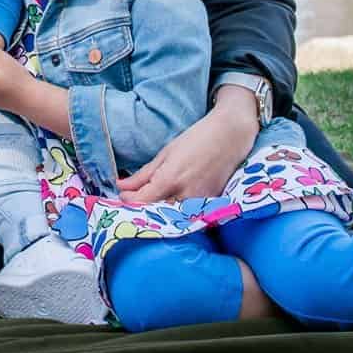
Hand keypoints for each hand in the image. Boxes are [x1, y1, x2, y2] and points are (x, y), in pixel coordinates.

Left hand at [117, 96, 257, 205]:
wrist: (230, 136)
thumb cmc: (196, 139)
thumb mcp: (165, 154)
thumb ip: (143, 175)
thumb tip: (122, 186)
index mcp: (170, 179)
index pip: (141, 201)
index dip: (128, 200)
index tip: (124, 194)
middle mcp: (185, 195)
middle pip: (156, 212)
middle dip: (142, 207)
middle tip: (136, 198)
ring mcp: (200, 201)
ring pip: (172, 215)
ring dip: (160, 211)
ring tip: (154, 200)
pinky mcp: (211, 204)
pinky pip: (189, 213)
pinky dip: (178, 210)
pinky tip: (174, 201)